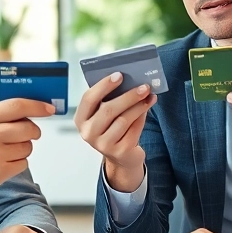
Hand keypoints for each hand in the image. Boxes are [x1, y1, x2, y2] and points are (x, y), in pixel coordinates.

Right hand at [0, 98, 54, 217]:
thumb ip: (0, 114)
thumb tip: (31, 108)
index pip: (18, 106)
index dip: (37, 106)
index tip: (49, 108)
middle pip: (28, 128)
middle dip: (33, 132)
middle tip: (27, 134)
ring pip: (28, 147)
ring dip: (22, 149)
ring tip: (5, 151)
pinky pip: (23, 163)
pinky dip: (17, 163)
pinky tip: (2, 163)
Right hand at [73, 73, 156, 191]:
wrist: (121, 157)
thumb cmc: (112, 129)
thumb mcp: (105, 115)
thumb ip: (110, 99)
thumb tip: (130, 81)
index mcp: (81, 119)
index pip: (89, 99)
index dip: (104, 85)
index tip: (119, 75)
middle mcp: (89, 133)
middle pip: (108, 110)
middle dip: (128, 96)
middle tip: (143, 86)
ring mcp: (103, 145)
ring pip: (123, 120)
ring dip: (139, 106)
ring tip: (149, 96)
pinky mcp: (120, 152)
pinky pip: (133, 130)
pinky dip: (142, 118)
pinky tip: (147, 109)